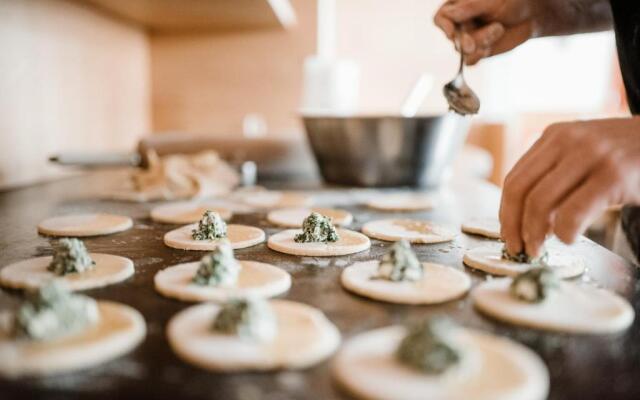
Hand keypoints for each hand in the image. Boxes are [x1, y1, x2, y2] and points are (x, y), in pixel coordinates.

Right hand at [434, 0, 535, 64]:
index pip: (441, 17)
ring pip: (462, 50)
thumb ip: (470, 6)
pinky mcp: (476, 52)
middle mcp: (459, 23)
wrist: (529, 15)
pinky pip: (470, 60)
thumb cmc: (511, 1)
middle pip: (453, 37)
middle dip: (465, 40)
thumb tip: (450, 14)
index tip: (451, 33)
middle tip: (474, 45)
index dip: (444, 26)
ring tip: (499, 29)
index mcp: (457, 6)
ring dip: (480, 43)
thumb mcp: (491, 0)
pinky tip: (492, 45)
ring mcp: (467, 39)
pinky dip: (481, 55)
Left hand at [500, 117, 639, 256]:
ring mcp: (591, 155)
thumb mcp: (585, 155)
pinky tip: (569, 239)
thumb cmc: (627, 157)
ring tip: (538, 249)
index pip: (515, 178)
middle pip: (519, 189)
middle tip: (518, 248)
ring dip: (534, 233)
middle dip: (513, 225)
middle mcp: (568, 140)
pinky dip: (565, 232)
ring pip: (540, 201)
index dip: (506, 212)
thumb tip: (526, 221)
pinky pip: (573, 212)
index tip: (508, 234)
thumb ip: (556, 177)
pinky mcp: (614, 174)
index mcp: (555, 136)